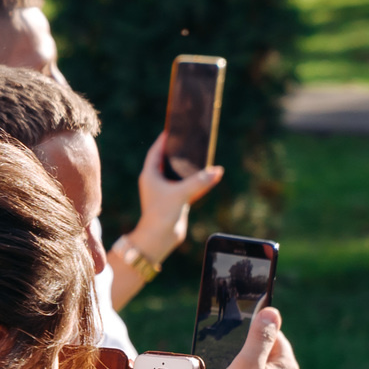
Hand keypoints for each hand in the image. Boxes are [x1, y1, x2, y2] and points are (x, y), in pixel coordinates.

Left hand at [132, 133, 223, 263]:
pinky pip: (183, 185)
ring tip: (198, 154)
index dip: (164, 140)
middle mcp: (155, 182)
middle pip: (166, 161)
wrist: (159, 238)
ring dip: (185, 166)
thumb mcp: (182, 194)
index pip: (156, 152)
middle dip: (176, 152)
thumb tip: (217, 171)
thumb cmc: (162, 214)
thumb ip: (200, 181)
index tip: (172, 130)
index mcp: (150, 175)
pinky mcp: (173, 200)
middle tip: (188, 139)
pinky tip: (203, 175)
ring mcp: (163, 191)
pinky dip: (191, 179)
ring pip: (175, 174)